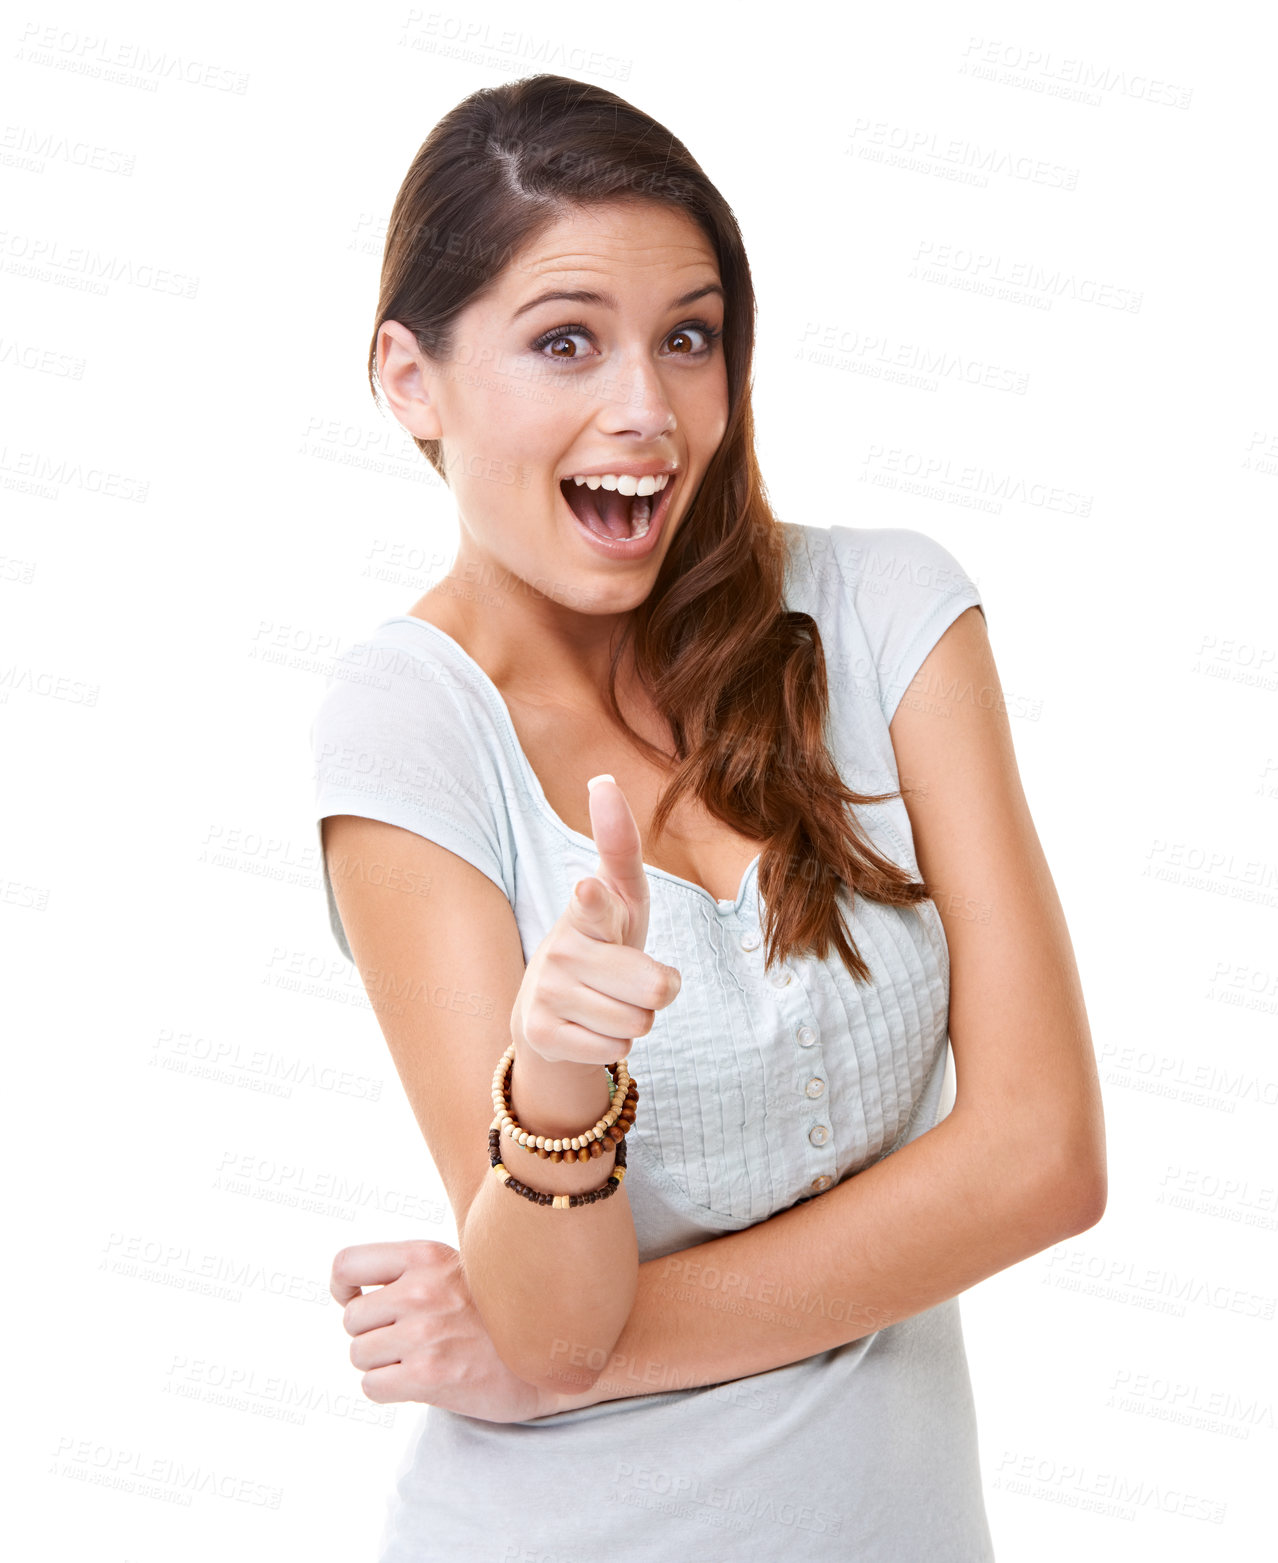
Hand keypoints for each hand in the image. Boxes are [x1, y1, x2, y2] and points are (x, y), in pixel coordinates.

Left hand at [331, 1239, 560, 1423]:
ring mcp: (425, 1332)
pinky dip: (388, 1388)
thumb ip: (411, 1273)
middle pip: (351, 1319)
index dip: (342, 1288)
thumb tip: (350, 1293)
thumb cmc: (497, 1317)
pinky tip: (419, 1381)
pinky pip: (371, 1386)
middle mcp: (421, 1289)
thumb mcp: (458, 1270)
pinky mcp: (429, 1375)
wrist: (547, 1359)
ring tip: (419, 1358)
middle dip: (370, 1333)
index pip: (347, 1264)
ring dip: (381, 1363)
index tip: (356, 1301)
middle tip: (405, 1339)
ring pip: (359, 1354)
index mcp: (426, 1256)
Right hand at [510, 774, 682, 1066]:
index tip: (588, 888)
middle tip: (630, 980)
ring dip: (635, 1019)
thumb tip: (602, 777)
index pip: (596, 903)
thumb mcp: (621, 894)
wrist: (551, 1008)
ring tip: (607, 1002)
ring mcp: (548, 991)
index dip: (596, 900)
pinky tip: (590, 1027)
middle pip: (655, 987)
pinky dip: (614, 1045)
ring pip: (640, 1023)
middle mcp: (563, 948)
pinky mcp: (540, 1032)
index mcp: (588, 910)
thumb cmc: (604, 941)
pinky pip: (617, 1050)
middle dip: (657, 991)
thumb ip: (619, 844)